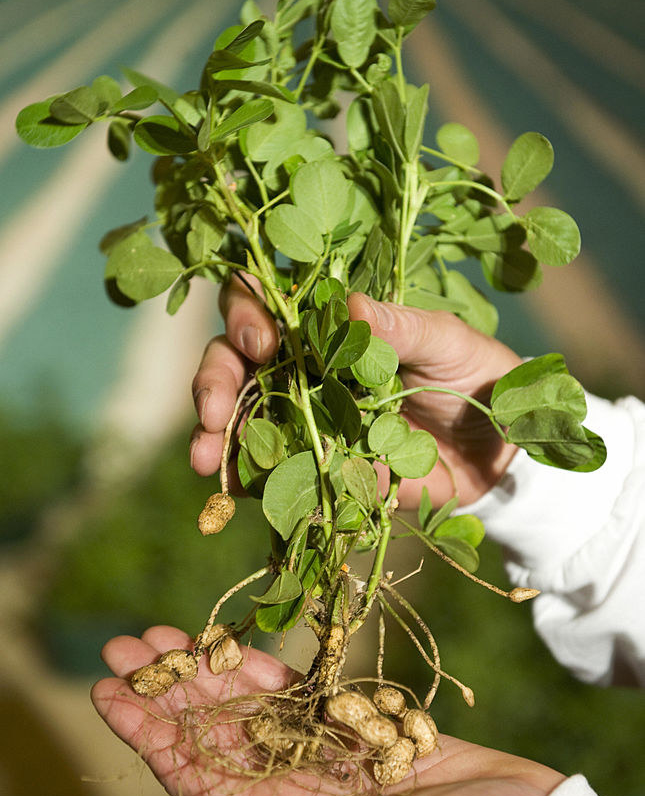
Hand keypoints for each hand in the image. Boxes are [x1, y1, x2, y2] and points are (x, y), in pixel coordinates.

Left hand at [92, 627, 563, 795]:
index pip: (200, 778)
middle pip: (214, 734)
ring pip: (249, 707)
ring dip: (206, 673)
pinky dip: (265, 667)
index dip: (152, 738)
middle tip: (122, 650)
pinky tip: (231, 643)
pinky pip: (300, 692)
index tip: (110, 697)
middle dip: (167, 692)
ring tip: (161, 637)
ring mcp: (325, 755)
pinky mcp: (359, 726)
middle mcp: (295, 790)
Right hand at [190, 280, 519, 507]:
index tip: (261, 343)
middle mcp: (305, 368)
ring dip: (214, 437)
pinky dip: (245, 480)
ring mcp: (305, 419)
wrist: (498, 454)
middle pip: (234, 361)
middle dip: (215, 382)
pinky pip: (268, 472)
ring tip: (204, 460)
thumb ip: (404, 327)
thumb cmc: (475, 378)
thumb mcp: (449, 345)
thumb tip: (351, 305)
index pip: (268, 305)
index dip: (247, 314)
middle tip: (213, 412)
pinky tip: (232, 490)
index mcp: (332, 326)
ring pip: (240, 418)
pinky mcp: (316, 466)